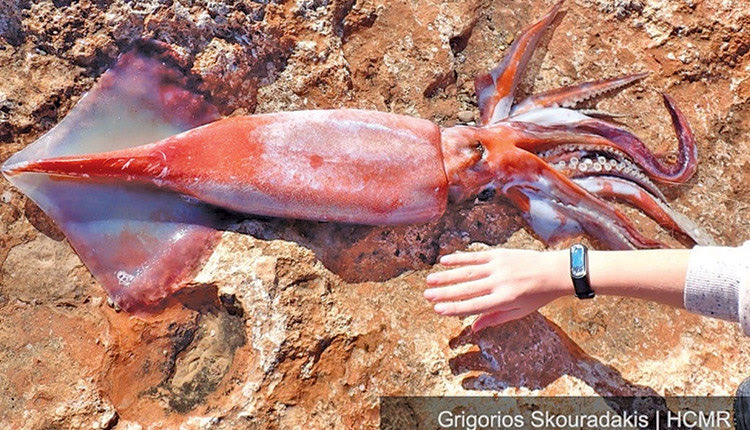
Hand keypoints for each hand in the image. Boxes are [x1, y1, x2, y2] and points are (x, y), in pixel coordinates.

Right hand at [424, 248, 570, 330]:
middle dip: (444, 293)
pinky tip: (444, 261)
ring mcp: (498, 267)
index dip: (454, 308)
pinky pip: (475, 257)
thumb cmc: (538, 296)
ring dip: (446, 276)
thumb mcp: (519, 312)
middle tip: (426, 296)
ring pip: (467, 272)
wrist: (554, 271)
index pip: (474, 306)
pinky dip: (459, 258)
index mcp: (504, 300)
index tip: (438, 310)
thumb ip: (494, 318)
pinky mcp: (498, 254)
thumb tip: (473, 328)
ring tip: (430, 280)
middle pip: (466, 289)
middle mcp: (499, 283)